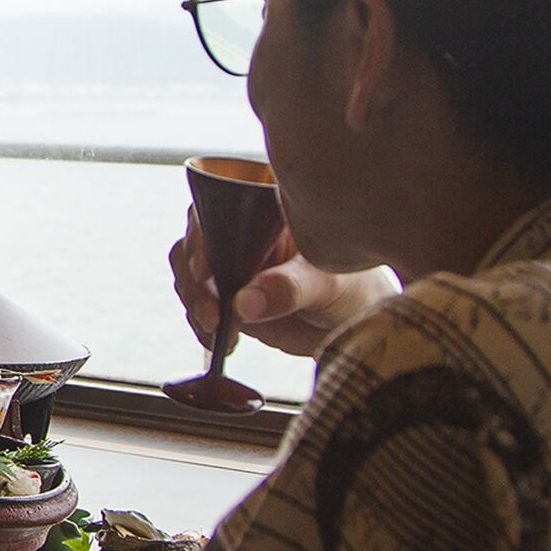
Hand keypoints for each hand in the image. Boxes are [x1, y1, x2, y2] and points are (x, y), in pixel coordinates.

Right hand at [168, 208, 396, 359]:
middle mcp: (245, 236)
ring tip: (217, 329)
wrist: (358, 326)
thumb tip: (244, 302)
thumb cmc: (354, 289)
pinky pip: (200, 305)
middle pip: (195, 243)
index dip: (201, 234)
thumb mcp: (326, 284)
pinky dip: (201, 325)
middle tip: (211, 313)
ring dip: (194, 303)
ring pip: (192, 275)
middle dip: (195, 280)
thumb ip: (288, 289)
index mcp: (267, 214)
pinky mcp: (231, 297)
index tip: (206, 271)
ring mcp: (236, 267)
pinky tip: (222, 341)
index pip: (219, 208)